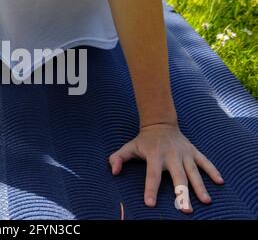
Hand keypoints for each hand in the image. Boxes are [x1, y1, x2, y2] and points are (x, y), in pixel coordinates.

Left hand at [108, 124, 223, 212]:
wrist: (160, 124)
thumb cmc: (143, 141)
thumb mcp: (128, 147)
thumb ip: (118, 158)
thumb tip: (113, 171)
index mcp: (154, 156)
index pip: (152, 175)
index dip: (150, 189)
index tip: (150, 203)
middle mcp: (171, 155)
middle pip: (178, 176)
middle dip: (182, 193)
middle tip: (186, 210)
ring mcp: (184, 153)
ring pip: (193, 171)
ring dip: (200, 186)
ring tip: (206, 201)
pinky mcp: (193, 151)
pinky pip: (205, 161)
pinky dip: (212, 170)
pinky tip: (220, 182)